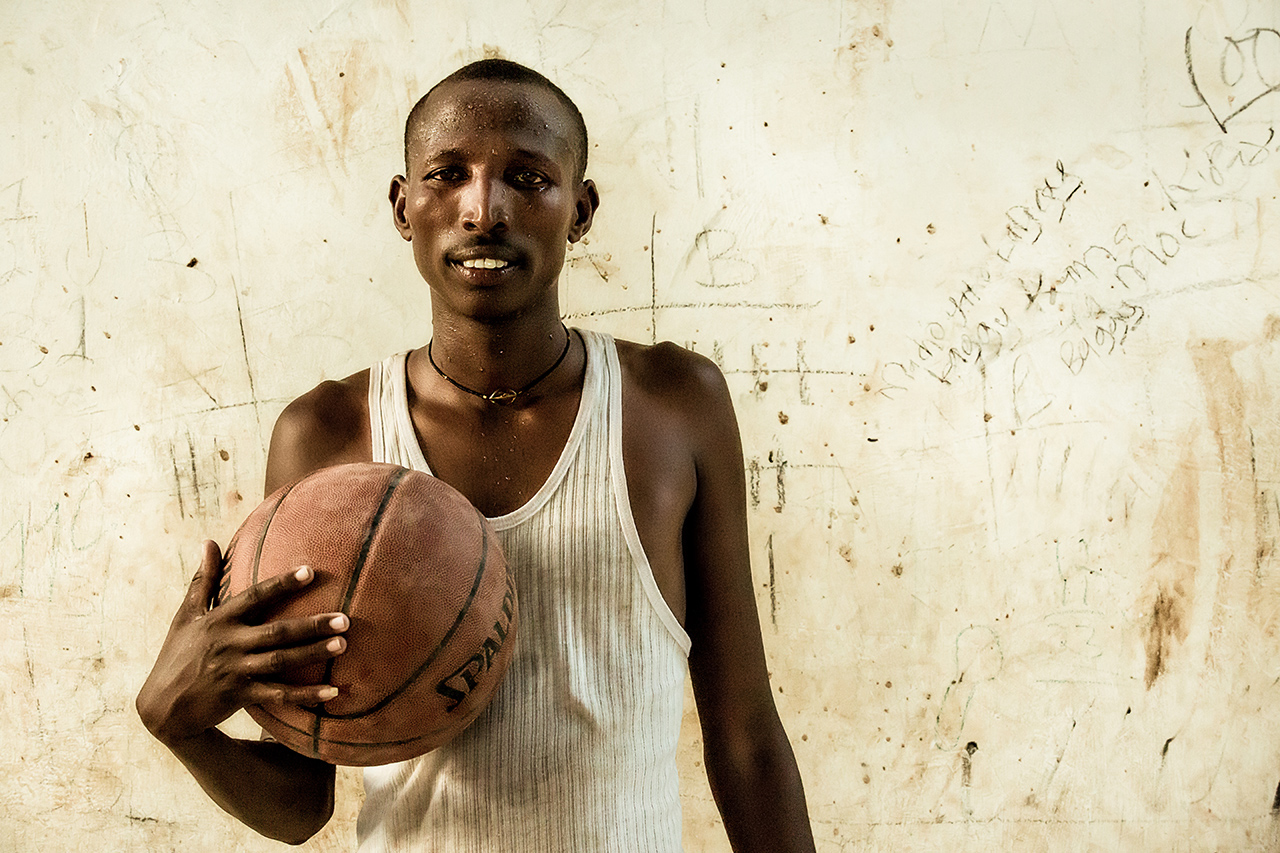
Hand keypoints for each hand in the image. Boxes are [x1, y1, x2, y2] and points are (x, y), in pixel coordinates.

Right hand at [136, 540, 347, 746]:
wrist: (162, 708)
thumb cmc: (177, 655)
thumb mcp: (186, 616)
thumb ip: (203, 579)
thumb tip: (208, 541)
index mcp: (219, 620)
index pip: (254, 597)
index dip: (282, 584)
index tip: (310, 571)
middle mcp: (229, 643)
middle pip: (277, 632)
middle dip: (311, 625)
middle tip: (345, 619)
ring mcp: (235, 671)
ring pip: (280, 661)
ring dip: (312, 654)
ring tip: (342, 645)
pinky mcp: (240, 696)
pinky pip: (278, 695)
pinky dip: (304, 695)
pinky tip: (331, 691)